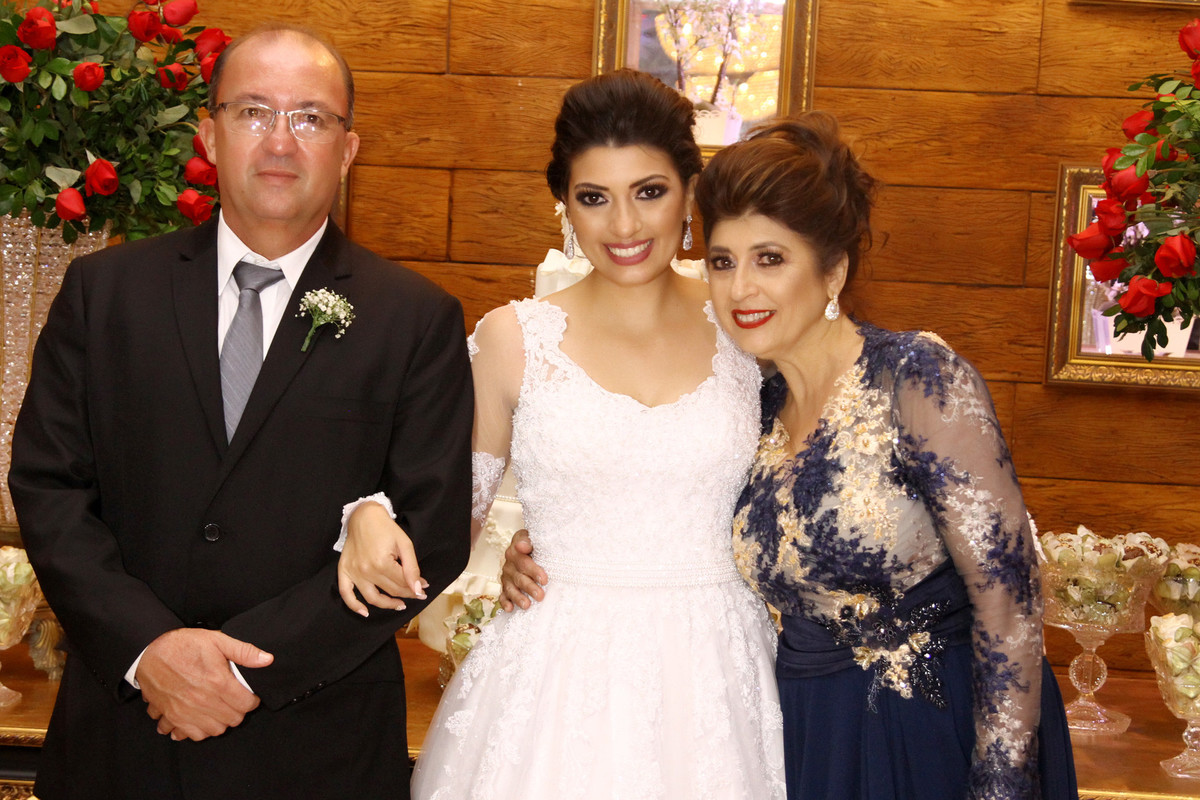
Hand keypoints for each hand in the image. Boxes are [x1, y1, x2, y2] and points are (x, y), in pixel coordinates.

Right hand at [137, 628, 272, 741]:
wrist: (149, 652)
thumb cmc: (183, 645)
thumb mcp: (217, 640)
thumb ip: (244, 651)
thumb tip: (267, 660)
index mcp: (218, 682)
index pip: (246, 705)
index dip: (252, 700)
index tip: (248, 695)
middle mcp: (203, 700)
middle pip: (233, 720)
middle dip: (238, 711)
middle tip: (234, 700)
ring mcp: (186, 711)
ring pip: (215, 730)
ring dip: (220, 721)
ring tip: (219, 708)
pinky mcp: (172, 717)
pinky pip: (192, 735)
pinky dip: (199, 730)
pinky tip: (201, 717)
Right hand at [337, 501, 427, 615]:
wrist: (363, 516)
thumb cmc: (386, 528)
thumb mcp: (405, 544)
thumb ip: (412, 568)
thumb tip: (419, 588)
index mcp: (381, 563)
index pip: (401, 584)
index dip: (415, 588)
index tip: (424, 589)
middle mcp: (366, 570)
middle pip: (389, 590)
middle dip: (406, 594)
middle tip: (416, 594)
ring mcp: (353, 572)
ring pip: (371, 597)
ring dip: (386, 605)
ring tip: (399, 605)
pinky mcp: (344, 571)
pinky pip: (346, 593)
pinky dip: (354, 605)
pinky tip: (365, 612)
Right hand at [499, 530, 546, 611]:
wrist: (525, 546)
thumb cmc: (532, 544)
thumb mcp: (532, 537)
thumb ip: (528, 540)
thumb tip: (523, 546)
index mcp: (515, 551)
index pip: (523, 560)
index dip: (533, 570)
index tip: (544, 579)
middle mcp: (509, 564)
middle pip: (519, 576)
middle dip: (529, 587)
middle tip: (540, 595)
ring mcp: (506, 576)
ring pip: (511, 588)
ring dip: (518, 597)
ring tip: (527, 605)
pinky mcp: (505, 586)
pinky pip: (503, 595)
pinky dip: (505, 602)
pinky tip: (510, 609)